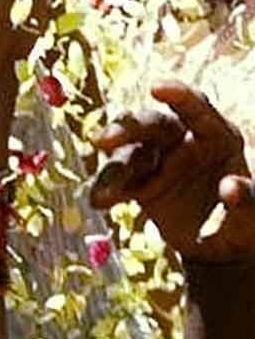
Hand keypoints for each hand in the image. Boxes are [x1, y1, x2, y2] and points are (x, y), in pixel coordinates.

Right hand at [91, 82, 252, 262]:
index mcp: (219, 138)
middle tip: (103, 140)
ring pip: (129, 153)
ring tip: (104, 196)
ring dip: (112, 170)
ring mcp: (159, 160)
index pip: (198, 109)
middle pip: (153, 125)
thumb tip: (230, 187)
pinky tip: (99, 201)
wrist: (219, 251)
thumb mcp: (252, 219)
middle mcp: (185, 141)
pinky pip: (118, 181)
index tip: (156, 88)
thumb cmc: (243, 227)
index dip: (178, 96)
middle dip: (126, 130)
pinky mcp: (140, 182)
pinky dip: (106, 189)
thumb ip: (247, 202)